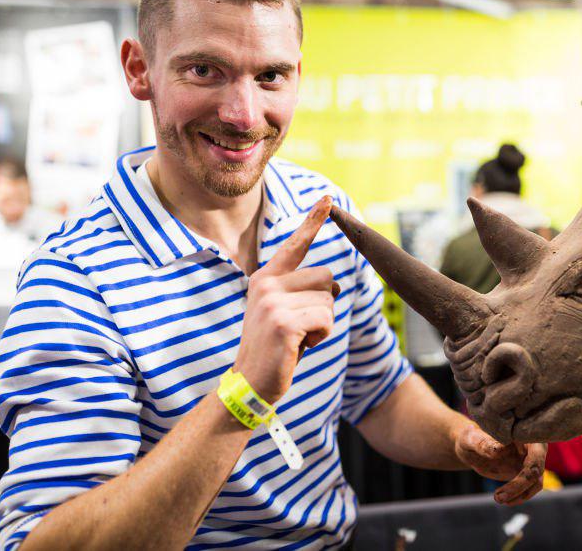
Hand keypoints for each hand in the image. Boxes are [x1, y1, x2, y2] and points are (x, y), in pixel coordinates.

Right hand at [233, 196, 336, 404]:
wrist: (250, 382)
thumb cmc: (274, 347)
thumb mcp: (281, 311)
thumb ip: (298, 291)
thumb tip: (331, 281)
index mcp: (266, 278)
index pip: (295, 244)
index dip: (313, 220)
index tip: (328, 199)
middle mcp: (266, 284)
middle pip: (325, 276)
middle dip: (323, 304)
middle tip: (299, 326)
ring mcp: (273, 302)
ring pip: (328, 299)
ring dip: (322, 322)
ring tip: (298, 337)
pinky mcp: (283, 322)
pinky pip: (325, 319)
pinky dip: (321, 335)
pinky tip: (300, 346)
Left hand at [454, 423, 546, 505]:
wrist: (470, 447)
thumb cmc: (470, 437)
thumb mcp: (470, 438)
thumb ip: (483, 442)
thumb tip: (499, 450)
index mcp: (522, 431)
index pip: (533, 447)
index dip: (526, 462)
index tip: (504, 470)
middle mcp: (532, 444)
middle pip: (536, 468)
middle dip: (519, 485)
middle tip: (498, 497)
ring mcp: (530, 459)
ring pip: (536, 481)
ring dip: (520, 494)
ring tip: (498, 499)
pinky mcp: (525, 471)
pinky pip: (530, 487)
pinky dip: (520, 496)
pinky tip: (503, 499)